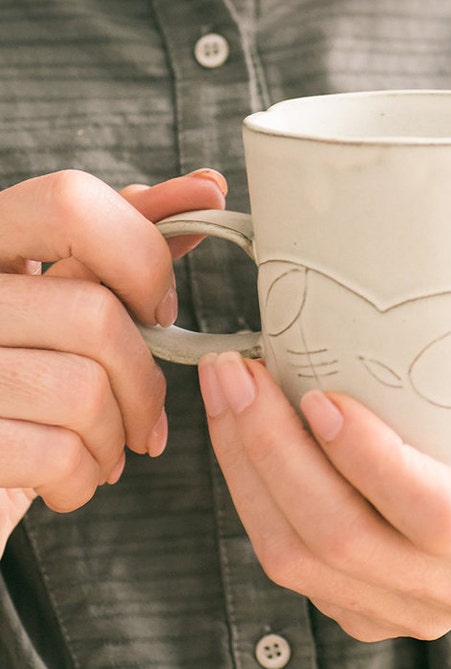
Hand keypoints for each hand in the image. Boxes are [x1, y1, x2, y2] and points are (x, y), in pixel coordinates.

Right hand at [0, 167, 226, 553]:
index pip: (69, 202)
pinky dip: (84, 478)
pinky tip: (70, 477)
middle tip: (144, 414)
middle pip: (95, 313)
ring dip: (115, 434)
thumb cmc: (29, 378)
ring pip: (84, 389)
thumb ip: (123, 243)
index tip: (162, 306)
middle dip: (142, 380)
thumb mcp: (64, 296)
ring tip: (103, 447)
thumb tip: (204, 190)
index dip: (140, 254)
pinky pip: (59, 454)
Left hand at [199, 353, 450, 641]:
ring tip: (225, 386)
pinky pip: (286, 558)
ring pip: (299, 558)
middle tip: (239, 369)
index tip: (321, 394)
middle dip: (276, 452)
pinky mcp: (360, 599)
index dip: (373, 463)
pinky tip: (237, 427)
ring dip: (246, 469)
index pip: (436, 517)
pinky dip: (248, 491)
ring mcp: (403, 604)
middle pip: (346, 539)